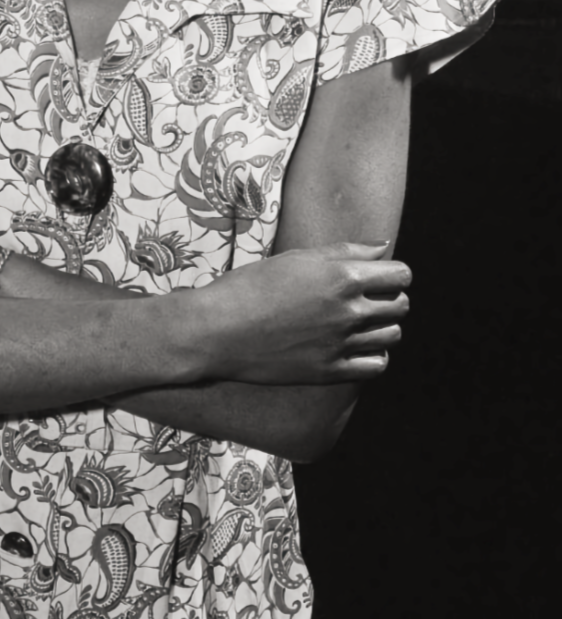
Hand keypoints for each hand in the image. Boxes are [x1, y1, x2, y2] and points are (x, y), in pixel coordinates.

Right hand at [193, 242, 410, 384]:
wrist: (217, 331)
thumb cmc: (251, 286)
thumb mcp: (296, 258)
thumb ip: (344, 251)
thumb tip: (384, 247)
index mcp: (342, 278)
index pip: (401, 275)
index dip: (394, 273)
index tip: (380, 275)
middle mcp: (348, 312)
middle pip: (401, 306)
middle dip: (390, 298)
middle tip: (368, 298)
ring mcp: (340, 344)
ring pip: (392, 336)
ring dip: (383, 326)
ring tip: (361, 322)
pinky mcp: (330, 371)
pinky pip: (376, 366)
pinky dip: (373, 355)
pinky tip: (356, 346)